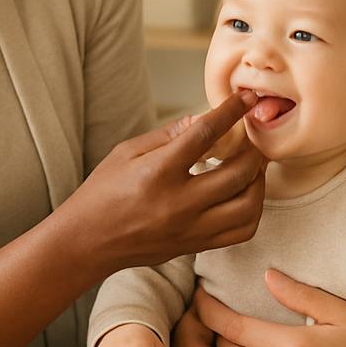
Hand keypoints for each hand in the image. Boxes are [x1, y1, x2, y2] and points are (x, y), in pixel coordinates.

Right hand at [61, 90, 265, 278]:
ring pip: (248, 206)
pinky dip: (252, 211)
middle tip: (251, 140)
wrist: (87, 242)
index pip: (206, 134)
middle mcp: (178, 203)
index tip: (246, 101)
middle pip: (238, 172)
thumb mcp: (126, 152)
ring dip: (258, 182)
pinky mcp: (195, 246)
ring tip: (251, 168)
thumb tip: (203, 117)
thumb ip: (167, 134)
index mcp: (158, 172)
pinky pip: (241, 231)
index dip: (231, 112)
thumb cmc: (102, 193)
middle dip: (253, 150)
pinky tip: (244, 196)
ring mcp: (190, 229)